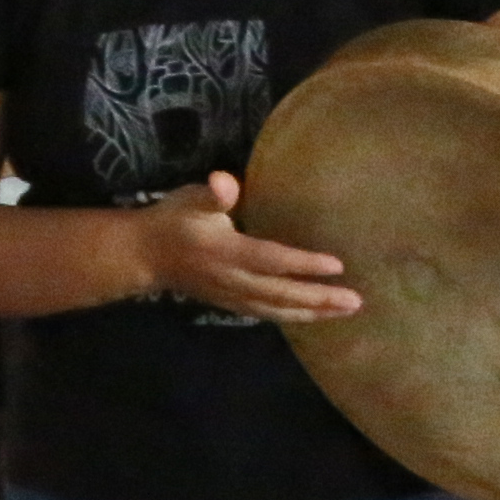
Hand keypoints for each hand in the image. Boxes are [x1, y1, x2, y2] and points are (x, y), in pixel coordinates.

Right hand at [134, 172, 357, 322]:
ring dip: (314, 313)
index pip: (272, 260)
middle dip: (320, 299)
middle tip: (356, 301)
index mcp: (227, 252)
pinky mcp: (232, 304)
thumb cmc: (172, 220)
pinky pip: (267, 315)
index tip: (338, 266)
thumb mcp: (190, 199)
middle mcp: (233, 280)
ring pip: (278, 310)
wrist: (143, 256)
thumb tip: (225, 181)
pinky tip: (316, 317)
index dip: (304, 265)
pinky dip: (293, 318)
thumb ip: (213, 194)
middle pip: (282, 294)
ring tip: (346, 311)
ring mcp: (233, 297)